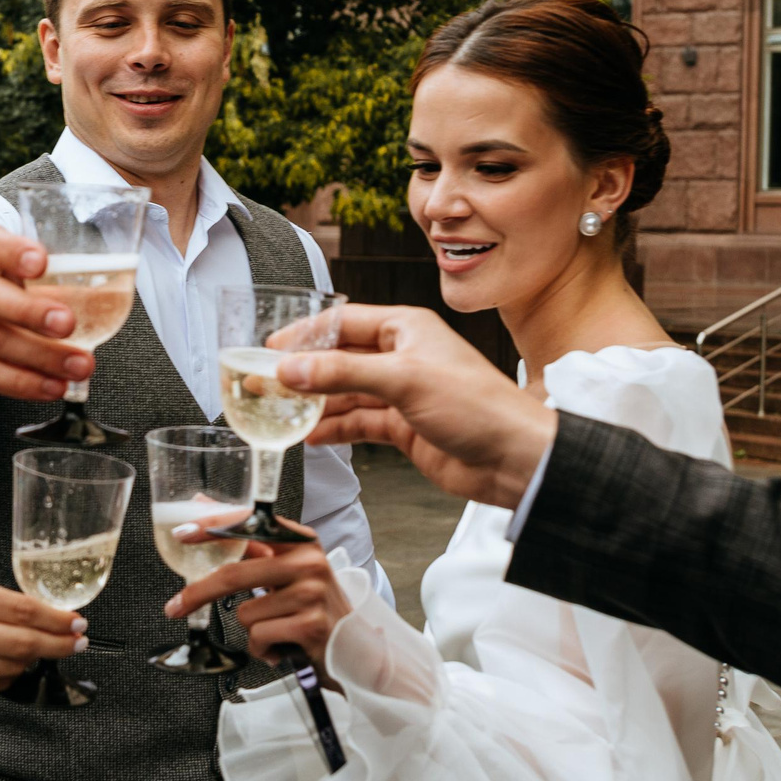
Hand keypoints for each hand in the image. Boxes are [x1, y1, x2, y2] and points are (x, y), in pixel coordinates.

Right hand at [0, 222, 93, 400]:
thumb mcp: (13, 266)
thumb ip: (51, 275)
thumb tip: (112, 296)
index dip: (12, 252)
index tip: (41, 261)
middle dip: (30, 312)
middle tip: (68, 323)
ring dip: (40, 356)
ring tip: (79, 365)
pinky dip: (22, 383)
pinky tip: (52, 385)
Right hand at [0, 574, 87, 737]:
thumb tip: (42, 613)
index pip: (21, 609)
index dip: (57, 619)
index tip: (79, 622)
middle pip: (23, 644)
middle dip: (59, 645)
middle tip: (79, 642)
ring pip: (11, 669)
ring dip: (34, 662)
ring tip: (42, 651)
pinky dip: (8, 676)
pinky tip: (9, 666)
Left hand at [166, 534, 351, 670]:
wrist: (356, 651)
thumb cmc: (314, 609)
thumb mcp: (289, 571)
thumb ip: (251, 545)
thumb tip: (203, 508)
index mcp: (302, 542)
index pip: (251, 526)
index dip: (213, 527)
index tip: (182, 534)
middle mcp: (310, 561)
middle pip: (235, 573)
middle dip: (199, 593)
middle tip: (174, 607)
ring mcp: (312, 592)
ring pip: (245, 613)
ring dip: (253, 630)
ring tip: (277, 630)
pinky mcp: (311, 625)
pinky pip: (259, 637)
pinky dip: (263, 649)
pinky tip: (283, 646)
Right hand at [276, 306, 555, 507]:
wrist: (514, 458)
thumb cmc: (478, 405)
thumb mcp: (404, 380)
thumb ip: (343, 373)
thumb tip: (292, 368)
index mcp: (407, 328)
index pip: (343, 322)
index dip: (305, 334)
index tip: (271, 348)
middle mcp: (403, 356)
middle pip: (340, 359)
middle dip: (304, 373)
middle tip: (265, 384)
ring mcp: (403, 393)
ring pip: (347, 394)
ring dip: (315, 403)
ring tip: (278, 412)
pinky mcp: (406, 427)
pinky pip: (360, 423)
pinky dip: (335, 429)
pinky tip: (310, 436)